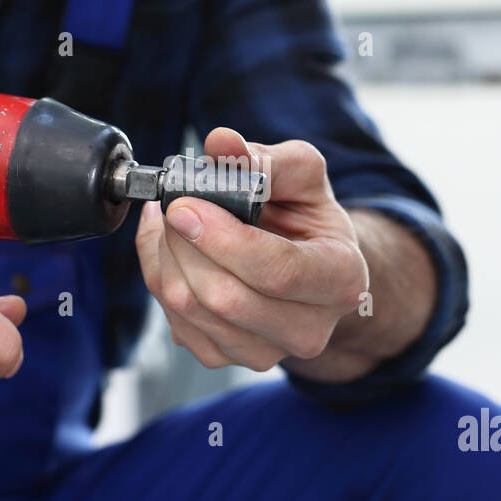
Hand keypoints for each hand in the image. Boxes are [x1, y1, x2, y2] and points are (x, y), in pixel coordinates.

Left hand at [136, 128, 368, 372]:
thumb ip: (266, 158)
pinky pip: (174, 322)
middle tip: (173, 204)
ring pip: (192, 312)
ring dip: (167, 257)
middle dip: (185, 245)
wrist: (306, 265)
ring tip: (172, 219)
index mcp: (341, 280)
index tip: (186, 206)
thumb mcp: (301, 175)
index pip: (278, 271)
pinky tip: (170, 247)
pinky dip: (160, 276)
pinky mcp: (225, 358)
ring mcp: (265, 352)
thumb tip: (222, 142)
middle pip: (226, 298)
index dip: (224, 239)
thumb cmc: (306, 219)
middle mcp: (308, 329)